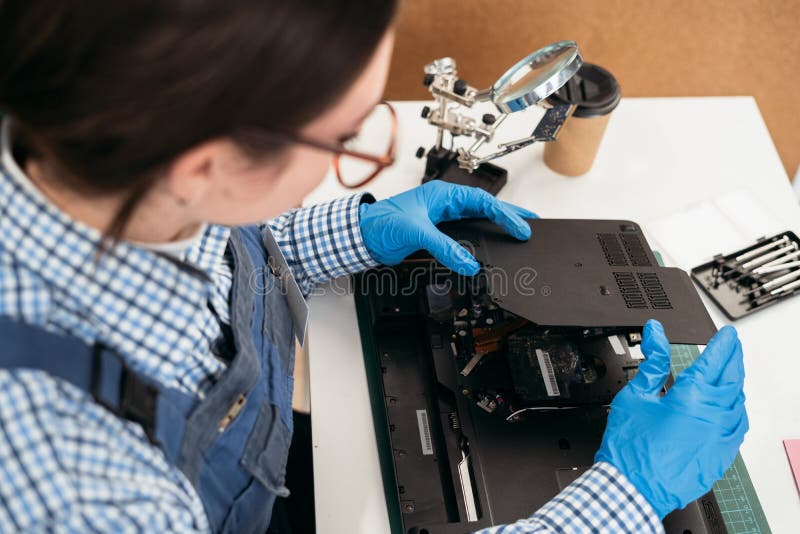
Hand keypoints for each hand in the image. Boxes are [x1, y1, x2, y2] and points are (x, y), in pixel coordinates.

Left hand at [359, 181, 535, 274]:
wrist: (362, 236)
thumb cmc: (381, 222)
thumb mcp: (416, 232)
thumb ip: (444, 247)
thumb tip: (468, 263)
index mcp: (443, 195)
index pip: (482, 202)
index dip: (505, 214)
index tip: (521, 227)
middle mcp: (445, 205)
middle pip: (484, 209)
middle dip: (508, 216)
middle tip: (532, 223)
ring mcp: (441, 220)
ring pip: (476, 222)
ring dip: (495, 228)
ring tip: (517, 233)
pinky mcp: (436, 235)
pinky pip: (464, 237)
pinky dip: (478, 243)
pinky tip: (488, 249)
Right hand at [595, 320, 747, 517]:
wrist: (632, 488)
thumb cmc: (631, 447)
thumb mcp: (635, 395)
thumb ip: (652, 362)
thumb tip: (656, 335)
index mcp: (691, 398)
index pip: (714, 362)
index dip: (722, 345)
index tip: (725, 336)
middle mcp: (713, 417)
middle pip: (732, 379)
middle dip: (734, 359)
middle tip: (732, 346)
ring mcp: (721, 439)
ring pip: (738, 403)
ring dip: (736, 383)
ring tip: (731, 372)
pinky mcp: (721, 456)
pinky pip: (738, 427)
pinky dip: (736, 410)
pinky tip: (731, 406)